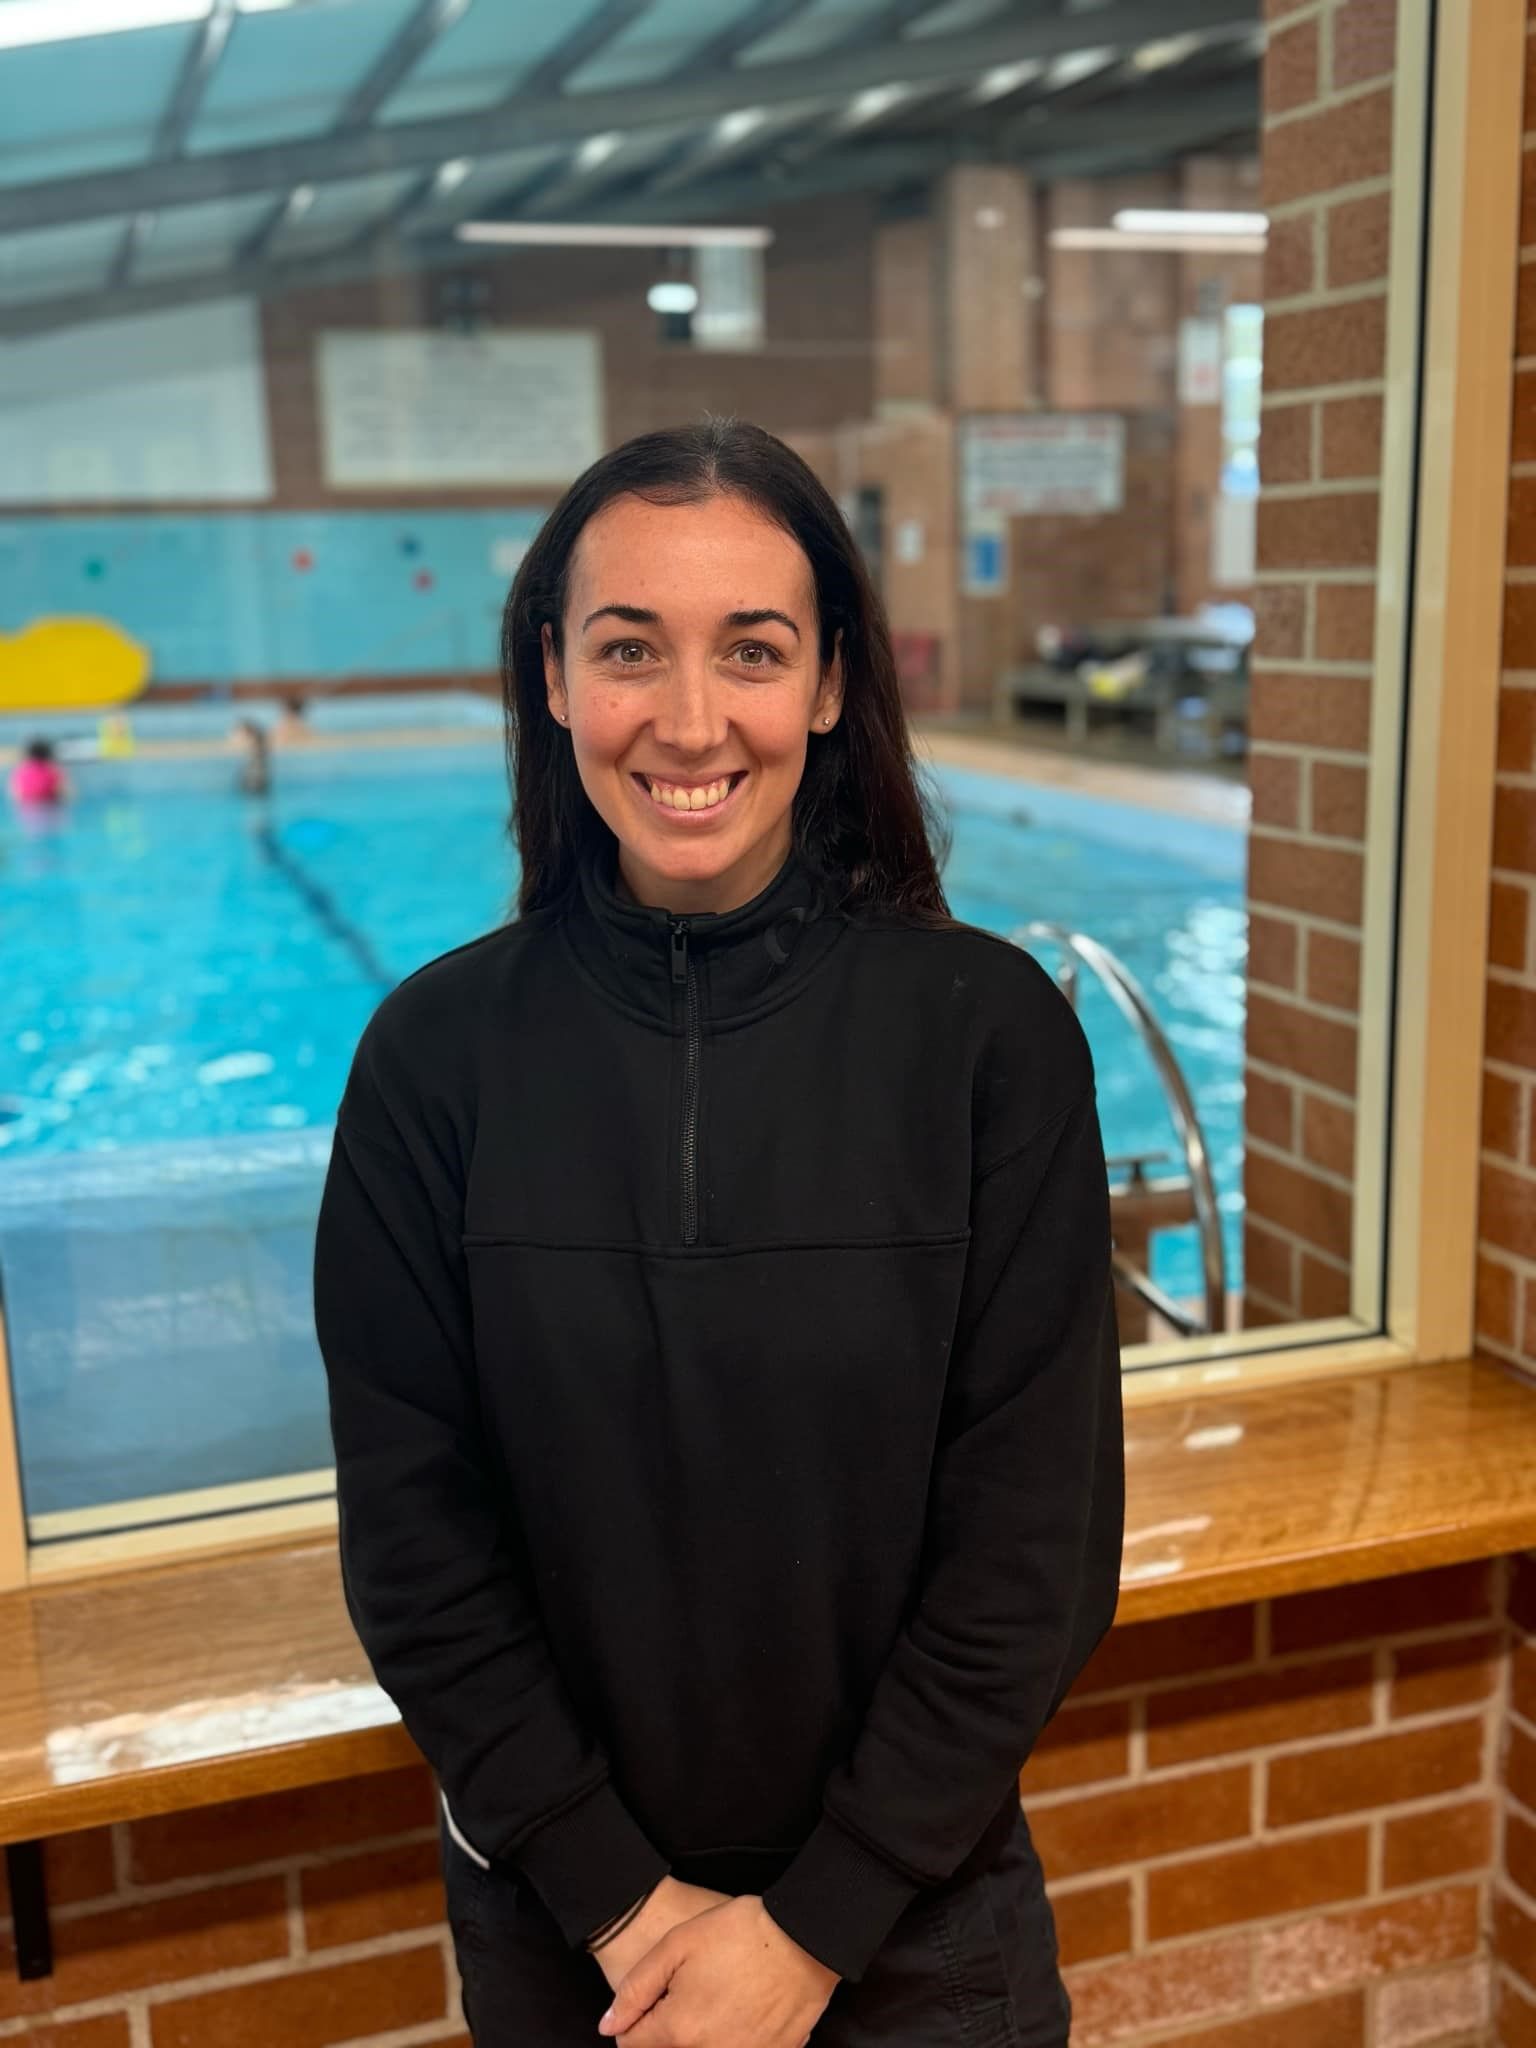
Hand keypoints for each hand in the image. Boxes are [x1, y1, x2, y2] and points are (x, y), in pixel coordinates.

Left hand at [599, 1893, 838, 2046]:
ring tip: (715, 1999)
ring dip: (697, 2036)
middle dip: (665, 2031)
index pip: (632, 2045)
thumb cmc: (741, 1933)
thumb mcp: (677, 1945)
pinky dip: (731, 2039)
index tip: (650, 1999)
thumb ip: (635, 1989)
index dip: (634, 2019)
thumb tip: (608, 2026)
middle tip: (684, 1996)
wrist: (805, 1936)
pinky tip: (740, 2012)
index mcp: (678, 2031)